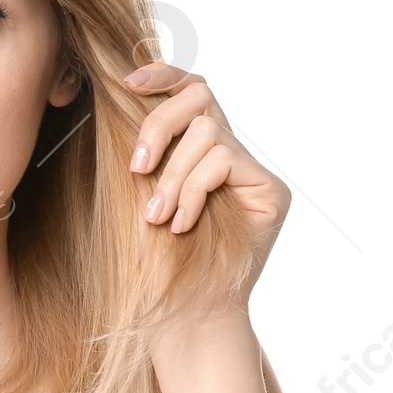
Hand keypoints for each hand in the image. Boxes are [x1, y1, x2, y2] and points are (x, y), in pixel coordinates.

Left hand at [123, 59, 289, 300]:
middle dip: (159, 125)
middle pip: (199, 95)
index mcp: (198, 150)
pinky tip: (183, 225)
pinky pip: (221, 161)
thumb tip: (121, 92)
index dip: (162, 76)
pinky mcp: (271, 190)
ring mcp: (254, 172)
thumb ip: (145, 150)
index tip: (128, 83)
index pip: (191, 89)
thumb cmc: (155, 264)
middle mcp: (231, 153)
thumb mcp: (138, 194)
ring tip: (157, 218)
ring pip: (207, 133)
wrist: (186, 317)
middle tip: (136, 170)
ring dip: (173, 176)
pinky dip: (193, 191)